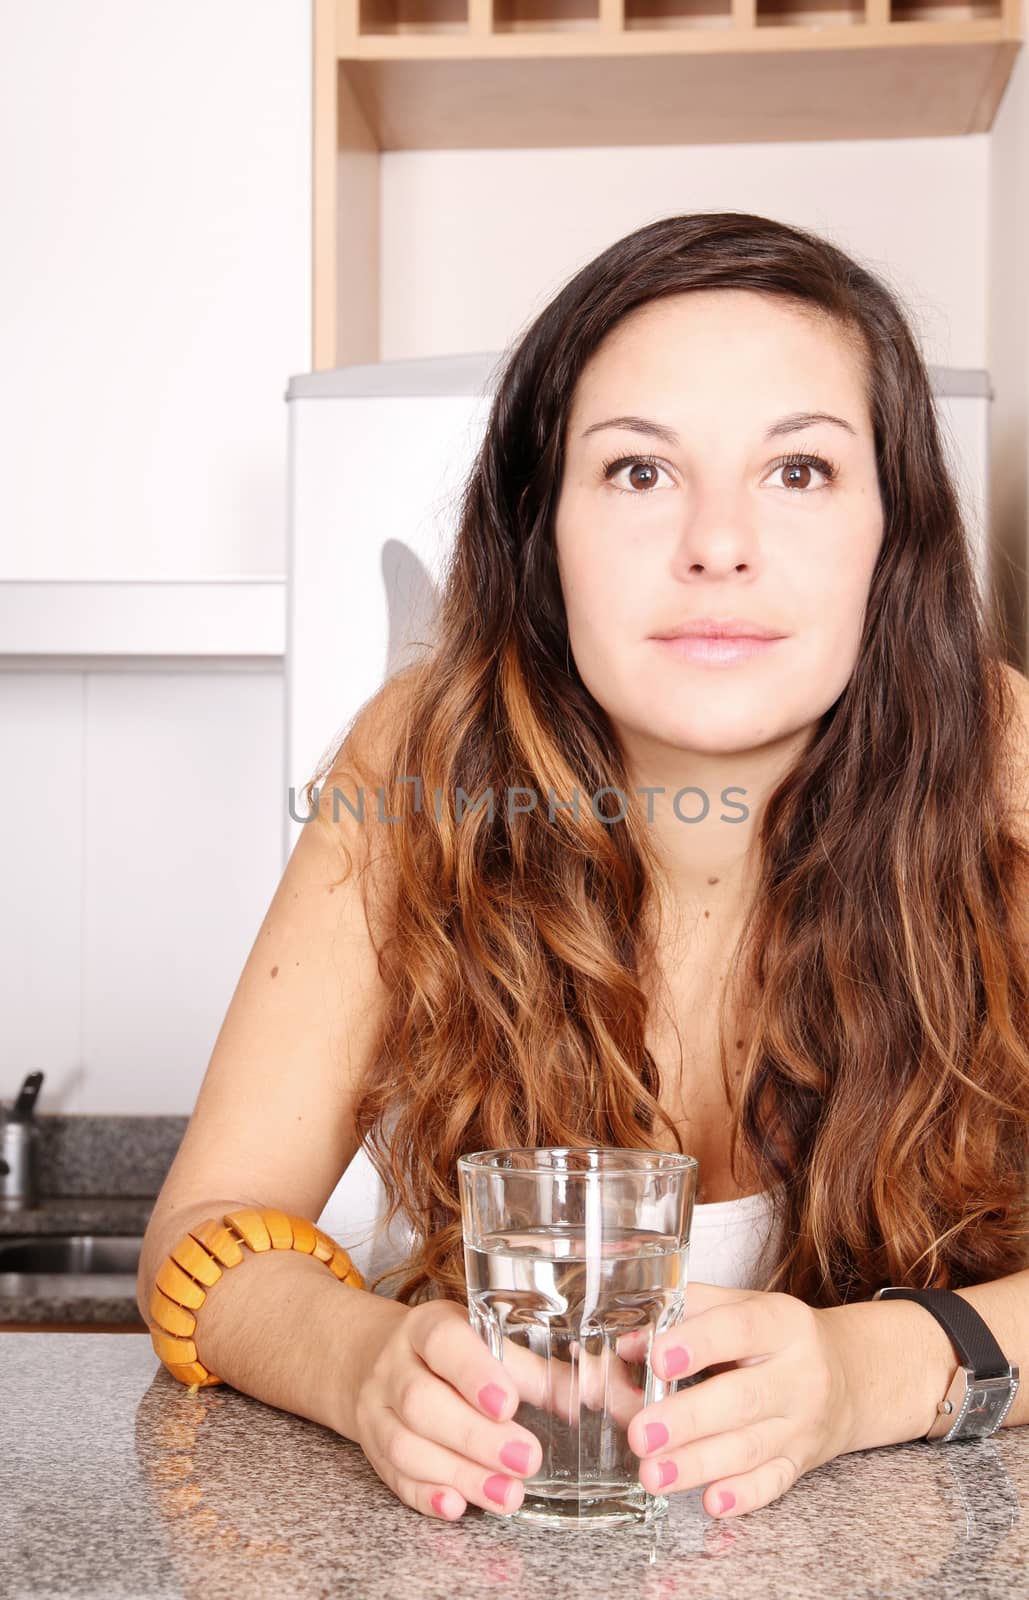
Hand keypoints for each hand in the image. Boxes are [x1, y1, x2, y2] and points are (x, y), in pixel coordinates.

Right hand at [352, 1298, 543, 1520]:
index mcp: (425, 1327)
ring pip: (406, 1445)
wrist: (378, 1361)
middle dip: (476, 1437)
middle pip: (422, 1402)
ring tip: (509, 1495)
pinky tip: (458, 1507)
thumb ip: (538, 1371)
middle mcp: (394, 1366)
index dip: (473, 1372)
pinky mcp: (372, 1451)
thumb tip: (602, 1393)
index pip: (441, 1342)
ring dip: (460, 1474)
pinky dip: (426, 1496)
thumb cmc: (450, 1354)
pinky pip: (393, 1478)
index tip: (509, 1403)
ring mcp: (376, 1410)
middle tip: (527, 1459)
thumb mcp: (485, 1343)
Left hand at [620, 1282, 854, 1518]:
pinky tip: (711, 1502)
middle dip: (687, 1419)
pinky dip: (743, 1496)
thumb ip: (685, 1313)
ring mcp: (802, 1424)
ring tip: (653, 1474)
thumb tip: (628, 1343)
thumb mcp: (743, 1306)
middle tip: (641, 1433)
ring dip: (698, 1465)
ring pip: (750, 1448)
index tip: (657, 1358)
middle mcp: (799, 1374)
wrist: (849, 1375)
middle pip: (742, 1399)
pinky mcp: (801, 1462)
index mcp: (782, 1323)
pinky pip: (773, 1483)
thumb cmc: (776, 1336)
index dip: (698, 1343)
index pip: (739, 1328)